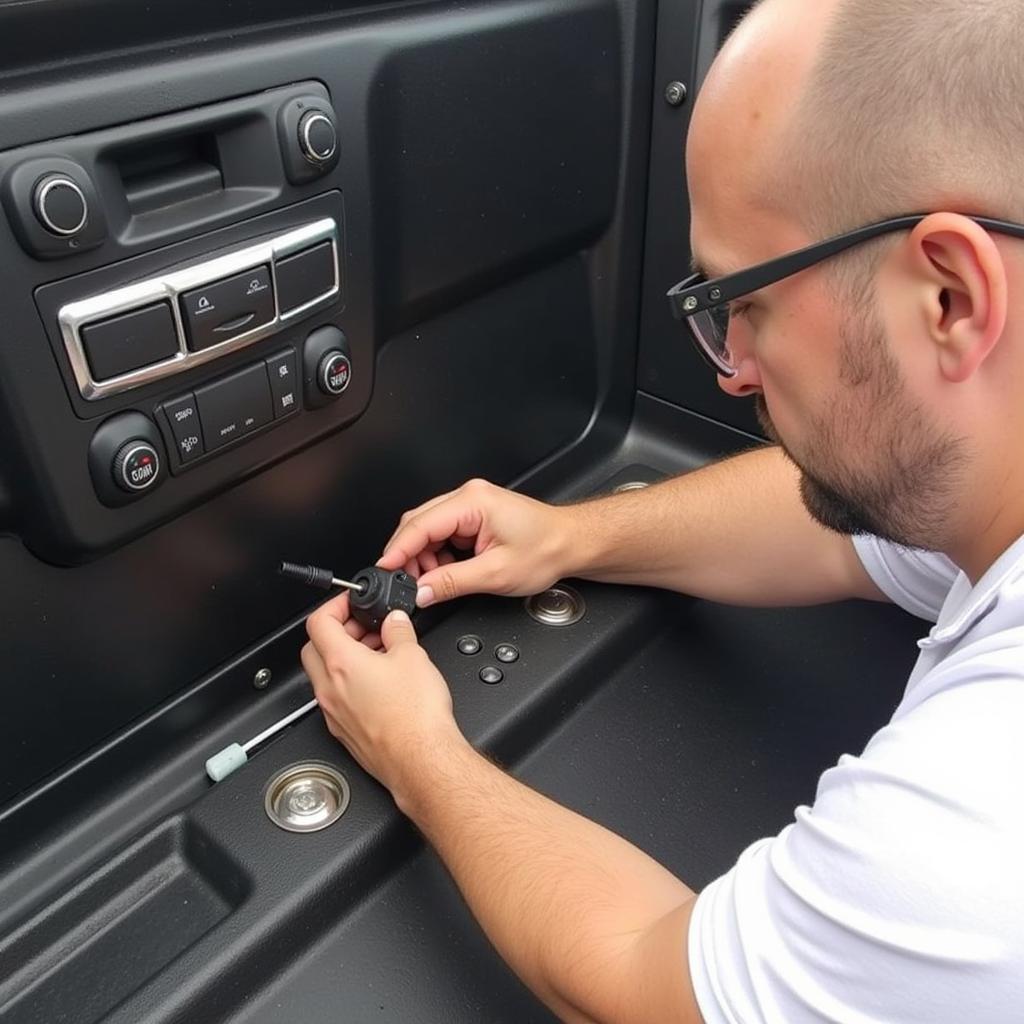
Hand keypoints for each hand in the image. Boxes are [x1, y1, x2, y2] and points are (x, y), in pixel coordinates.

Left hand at [302, 593, 465, 798]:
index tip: (351, 603)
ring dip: (344, 658)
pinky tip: (379, 682)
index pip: (318, 622)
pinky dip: (350, 683)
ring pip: (324, 675)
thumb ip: (399, 631)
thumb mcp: (414, 656)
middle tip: (364, 626)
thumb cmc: (415, 716)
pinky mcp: (345, 732)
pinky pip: (337, 698)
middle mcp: (329, 689)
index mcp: (340, 663)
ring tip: (378, 652)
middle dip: (336, 632)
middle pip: (314, 648)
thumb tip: (394, 622)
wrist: (421, 760)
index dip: (334, 605)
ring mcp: (334, 713)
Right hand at [378, 478, 574, 606]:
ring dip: (425, 558)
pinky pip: (443, 534)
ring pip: (428, 531)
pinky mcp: (474, 517)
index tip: (384, 571)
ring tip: (435, 582)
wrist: (572, 544)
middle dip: (409, 557)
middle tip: (409, 585)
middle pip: (419, 525)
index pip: (420, 525)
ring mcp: (471, 506)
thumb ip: (452, 583)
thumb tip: (421, 591)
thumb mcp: (496, 574)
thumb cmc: (547, 549)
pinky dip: (438, 555)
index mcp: (473, 502)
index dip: (397, 550)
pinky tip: (446, 572)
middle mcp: (469, 498)